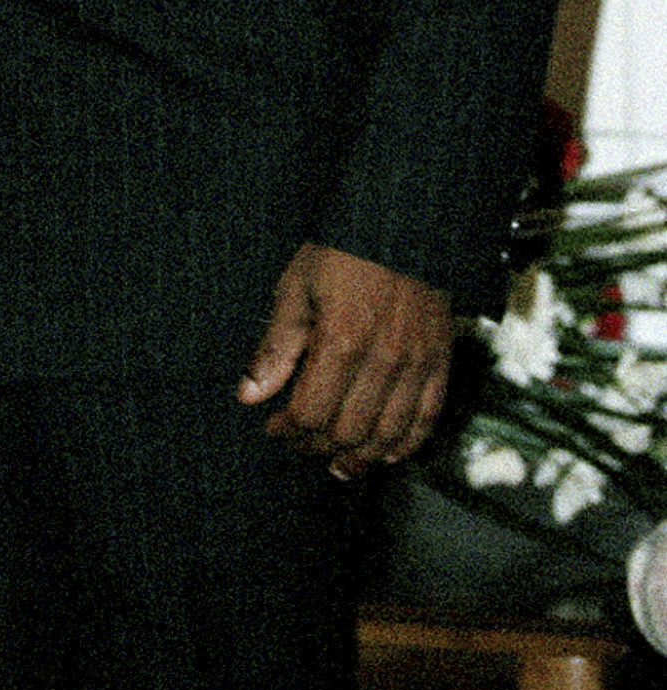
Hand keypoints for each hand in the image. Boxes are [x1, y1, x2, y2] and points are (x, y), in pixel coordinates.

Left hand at [237, 243, 452, 476]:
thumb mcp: (296, 287)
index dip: (288, 429)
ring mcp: (416, 365)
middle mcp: (383, 361)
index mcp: (341, 341)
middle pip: (348, 431)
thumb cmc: (342, 251)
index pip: (311, 412)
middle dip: (318, 446)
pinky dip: (407, 445)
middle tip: (301, 442)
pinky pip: (427, 419)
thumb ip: (276, 347)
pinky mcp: (440, 361)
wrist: (402, 223)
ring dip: (361, 458)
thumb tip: (249, 396)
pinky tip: (387, 455)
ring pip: (388, 435)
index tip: (274, 426)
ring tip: (339, 465)